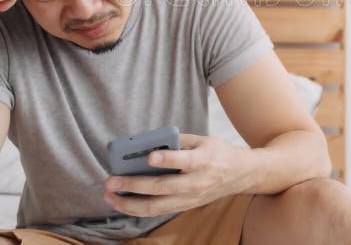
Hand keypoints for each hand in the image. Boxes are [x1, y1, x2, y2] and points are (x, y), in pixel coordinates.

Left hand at [103, 133, 247, 216]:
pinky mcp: (186, 206)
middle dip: (134, 185)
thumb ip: (177, 141)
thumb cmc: (217, 153)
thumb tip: (147, 143)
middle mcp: (197, 182)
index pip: (184, 161)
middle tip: (112, 180)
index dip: (167, 159)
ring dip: (130, 203)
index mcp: (204, 160)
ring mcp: (191, 198)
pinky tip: (123, 202)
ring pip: (157, 206)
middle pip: (162, 187)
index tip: (149, 156)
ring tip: (110, 196)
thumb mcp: (202, 140)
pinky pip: (159, 210)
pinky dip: (138, 208)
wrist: (240, 174)